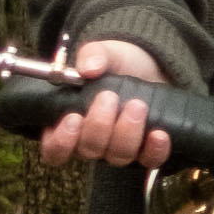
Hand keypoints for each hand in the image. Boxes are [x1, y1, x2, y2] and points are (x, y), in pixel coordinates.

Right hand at [38, 37, 172, 169]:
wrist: (154, 67)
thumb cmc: (119, 64)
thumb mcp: (105, 53)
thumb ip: (92, 55)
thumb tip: (88, 68)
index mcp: (70, 125)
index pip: (54, 150)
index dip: (60, 142)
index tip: (73, 118)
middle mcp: (93, 142)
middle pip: (88, 150)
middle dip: (99, 125)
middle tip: (110, 97)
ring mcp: (120, 148)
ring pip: (118, 156)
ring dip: (126, 132)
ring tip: (136, 105)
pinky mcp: (148, 150)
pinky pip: (150, 161)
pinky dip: (154, 150)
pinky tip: (159, 134)